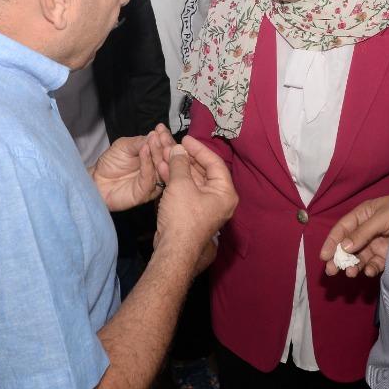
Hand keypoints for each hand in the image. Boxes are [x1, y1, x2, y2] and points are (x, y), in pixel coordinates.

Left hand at [90, 125, 170, 210]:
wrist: (96, 180)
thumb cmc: (111, 162)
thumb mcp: (124, 146)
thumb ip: (139, 142)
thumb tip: (155, 134)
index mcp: (154, 160)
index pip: (165, 149)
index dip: (165, 138)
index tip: (161, 128)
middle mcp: (157, 172)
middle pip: (167, 159)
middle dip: (165, 145)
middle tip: (161, 135)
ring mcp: (152, 184)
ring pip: (161, 169)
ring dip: (158, 153)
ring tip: (155, 141)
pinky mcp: (144, 194)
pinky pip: (149, 179)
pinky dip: (147, 164)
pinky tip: (145, 150)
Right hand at [154, 138, 237, 276]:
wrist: (172, 249)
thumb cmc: (182, 217)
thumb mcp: (181, 185)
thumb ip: (180, 164)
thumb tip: (178, 149)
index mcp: (225, 192)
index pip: (214, 163)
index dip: (199, 149)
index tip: (185, 139)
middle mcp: (219, 199)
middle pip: (203, 171)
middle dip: (186, 158)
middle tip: (173, 146)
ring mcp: (205, 206)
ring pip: (193, 180)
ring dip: (178, 167)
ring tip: (165, 154)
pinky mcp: (192, 212)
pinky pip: (186, 190)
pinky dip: (176, 180)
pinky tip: (163, 168)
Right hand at [319, 195, 388, 277]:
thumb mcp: (382, 217)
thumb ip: (362, 232)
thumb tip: (344, 247)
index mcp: (363, 215)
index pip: (342, 228)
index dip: (332, 242)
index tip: (324, 256)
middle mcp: (367, 230)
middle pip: (348, 246)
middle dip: (339, 258)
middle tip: (331, 271)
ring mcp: (377, 243)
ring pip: (359, 257)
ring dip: (353, 265)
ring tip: (351, 273)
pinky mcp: (387, 255)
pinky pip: (374, 264)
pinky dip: (370, 269)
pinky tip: (369, 272)